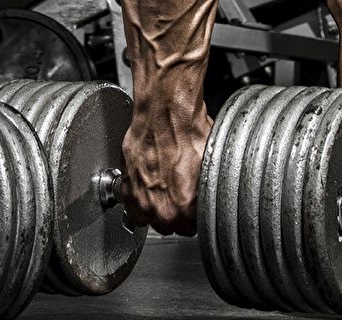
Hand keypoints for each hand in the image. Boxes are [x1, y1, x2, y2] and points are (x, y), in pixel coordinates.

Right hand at [121, 101, 209, 235]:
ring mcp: (142, 200)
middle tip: (180, 197)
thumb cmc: (187, 133)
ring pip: (151, 220)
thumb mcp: (211, 166)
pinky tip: (149, 188)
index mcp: (186, 207)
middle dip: (176, 215)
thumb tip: (214, 197)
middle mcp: (162, 208)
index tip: (194, 207)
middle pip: (171, 227)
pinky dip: (139, 201)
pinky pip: (132, 209)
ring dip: (157, 210)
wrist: (164, 114)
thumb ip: (207, 192)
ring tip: (164, 193)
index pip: (193, 228)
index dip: (194, 216)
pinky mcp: (127, 187)